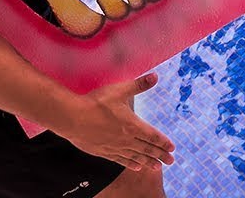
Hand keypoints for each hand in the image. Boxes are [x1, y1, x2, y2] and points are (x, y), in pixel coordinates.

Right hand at [60, 73, 174, 171]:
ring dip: (148, 162)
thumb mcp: (120, 90)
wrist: (72, 117)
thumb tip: (155, 76)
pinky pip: (120, 160)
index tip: (172, 147)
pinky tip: (136, 167)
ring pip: (135, 157)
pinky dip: (130, 164)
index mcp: (132, 125)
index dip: (163, 142)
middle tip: (171, 161)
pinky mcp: (103, 152)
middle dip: (161, 155)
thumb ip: (139, 84)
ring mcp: (114, 147)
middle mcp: (126, 139)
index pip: (153, 136)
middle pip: (147, 149)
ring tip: (157, 167)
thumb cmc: (96, 102)